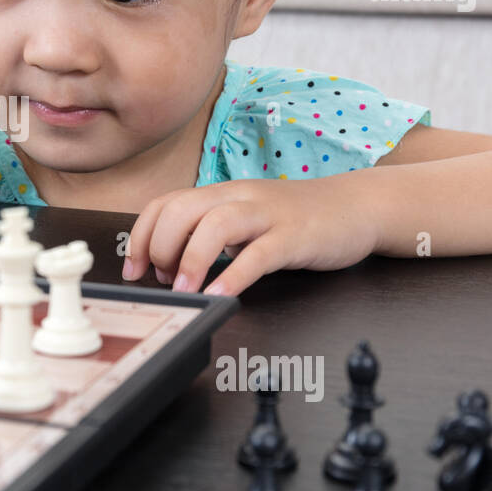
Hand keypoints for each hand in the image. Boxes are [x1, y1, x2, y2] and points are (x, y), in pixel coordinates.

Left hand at [121, 176, 379, 296]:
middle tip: (162, 280)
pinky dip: (234, 276)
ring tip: (183, 291)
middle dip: (161, 247)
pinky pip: (259, 254)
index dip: (142, 236)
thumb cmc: (296, 219)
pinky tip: (220, 296)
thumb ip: (210, 234)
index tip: (134, 270)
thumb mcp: (244, 220)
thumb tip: (170, 265)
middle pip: (183, 210)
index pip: (166, 204)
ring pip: (216, 224)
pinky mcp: (295, 237)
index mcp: (221, 194)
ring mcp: (268, 215)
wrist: (357, 207)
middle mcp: (239, 198)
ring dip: (191, 259)